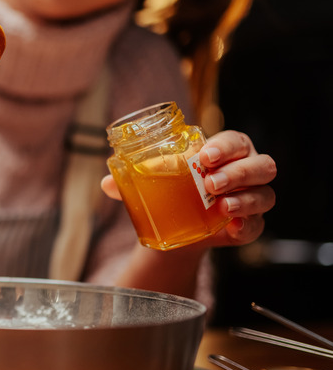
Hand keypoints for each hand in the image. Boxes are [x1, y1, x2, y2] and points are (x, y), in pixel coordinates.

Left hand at [101, 129, 276, 247]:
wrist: (177, 226)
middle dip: (237, 172)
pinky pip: (258, 225)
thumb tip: (105, 183)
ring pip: (265, 194)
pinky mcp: (251, 224)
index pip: (236, 141)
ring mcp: (252, 198)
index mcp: (226, 152)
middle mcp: (246, 171)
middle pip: (260, 165)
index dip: (225, 147)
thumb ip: (131, 181)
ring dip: (245, 199)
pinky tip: (232, 229)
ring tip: (221, 206)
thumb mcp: (152, 183)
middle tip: (210, 183)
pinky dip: (247, 226)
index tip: (204, 156)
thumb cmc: (172, 191)